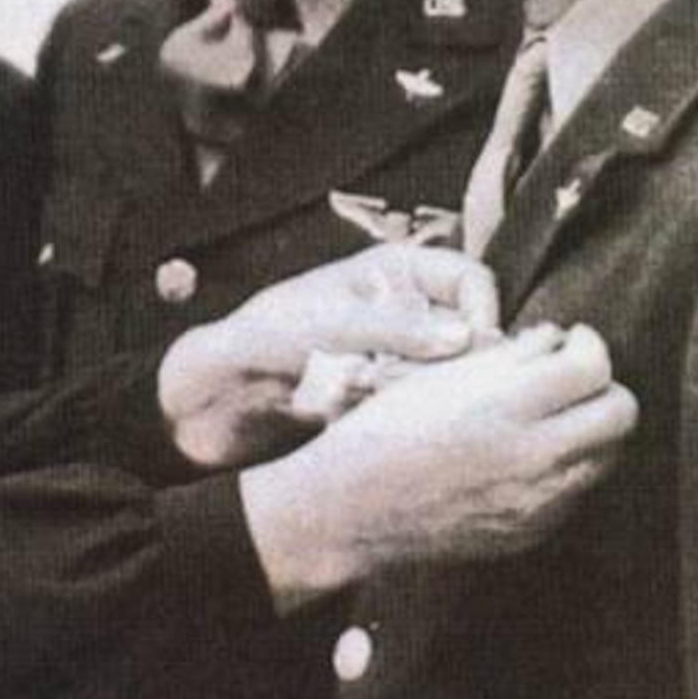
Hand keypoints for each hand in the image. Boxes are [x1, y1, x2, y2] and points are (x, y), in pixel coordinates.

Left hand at [157, 243, 500, 468]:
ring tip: (393, 405)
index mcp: (395, 273)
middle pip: (470, 334)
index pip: (470, 279)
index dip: (481, 311)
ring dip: (431, 394)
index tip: (473, 348)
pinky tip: (382, 425)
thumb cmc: (261, 340)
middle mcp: (406, 314)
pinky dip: (413, 419)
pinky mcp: (389, 404)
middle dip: (459, 363)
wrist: (216, 402)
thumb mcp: (330, 323)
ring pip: (451, 378)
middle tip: (437, 389)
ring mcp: (399, 360)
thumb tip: (466, 338)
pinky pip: (424, 411)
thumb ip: (396, 329)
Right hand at [239, 323, 636, 609]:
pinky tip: (527, 453)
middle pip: (621, 414)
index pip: (593, 368)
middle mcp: (533, 461)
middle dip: (603, 385)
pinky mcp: (531, 533)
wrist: (350, 510)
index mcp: (505, 410)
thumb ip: (507, 356)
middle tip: (570, 374)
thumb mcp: (438, 375)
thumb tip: (555, 340)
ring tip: (550, 413)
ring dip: (590, 427)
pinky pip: (576, 493)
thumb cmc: (382, 433)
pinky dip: (566, 466)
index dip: (590, 344)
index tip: (573, 339)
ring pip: (608, 455)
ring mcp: (537, 505)